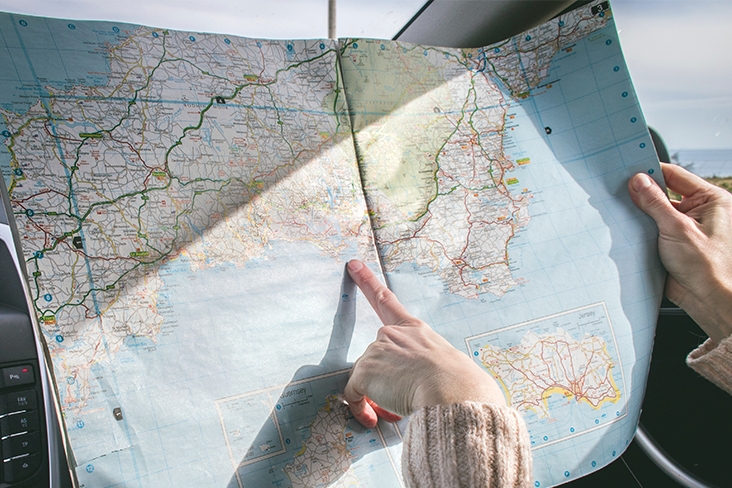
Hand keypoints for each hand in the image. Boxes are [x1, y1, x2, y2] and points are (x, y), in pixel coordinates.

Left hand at [344, 260, 506, 427]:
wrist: (453, 392)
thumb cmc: (460, 385)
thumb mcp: (447, 366)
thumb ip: (428, 368)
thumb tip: (421, 388)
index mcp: (416, 330)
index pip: (387, 301)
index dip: (367, 282)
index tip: (353, 265)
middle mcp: (393, 335)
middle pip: (375, 359)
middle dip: (382, 382)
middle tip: (398, 401)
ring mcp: (377, 350)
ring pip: (366, 380)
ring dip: (377, 398)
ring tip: (400, 410)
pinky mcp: (365, 370)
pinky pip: (353, 395)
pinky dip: (360, 409)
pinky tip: (375, 417)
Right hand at [628, 163, 731, 343]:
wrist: (709, 300)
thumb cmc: (708, 266)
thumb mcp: (677, 228)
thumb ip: (655, 202)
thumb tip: (638, 181)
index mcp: (710, 200)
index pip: (675, 176)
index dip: (651, 172)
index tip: (628, 171)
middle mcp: (699, 211)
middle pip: (663, 193)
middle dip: (642, 194)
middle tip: (618, 191)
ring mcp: (685, 228)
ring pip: (655, 212)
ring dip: (639, 213)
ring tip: (618, 210)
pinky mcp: (673, 243)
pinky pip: (652, 229)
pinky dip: (639, 229)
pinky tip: (625, 228)